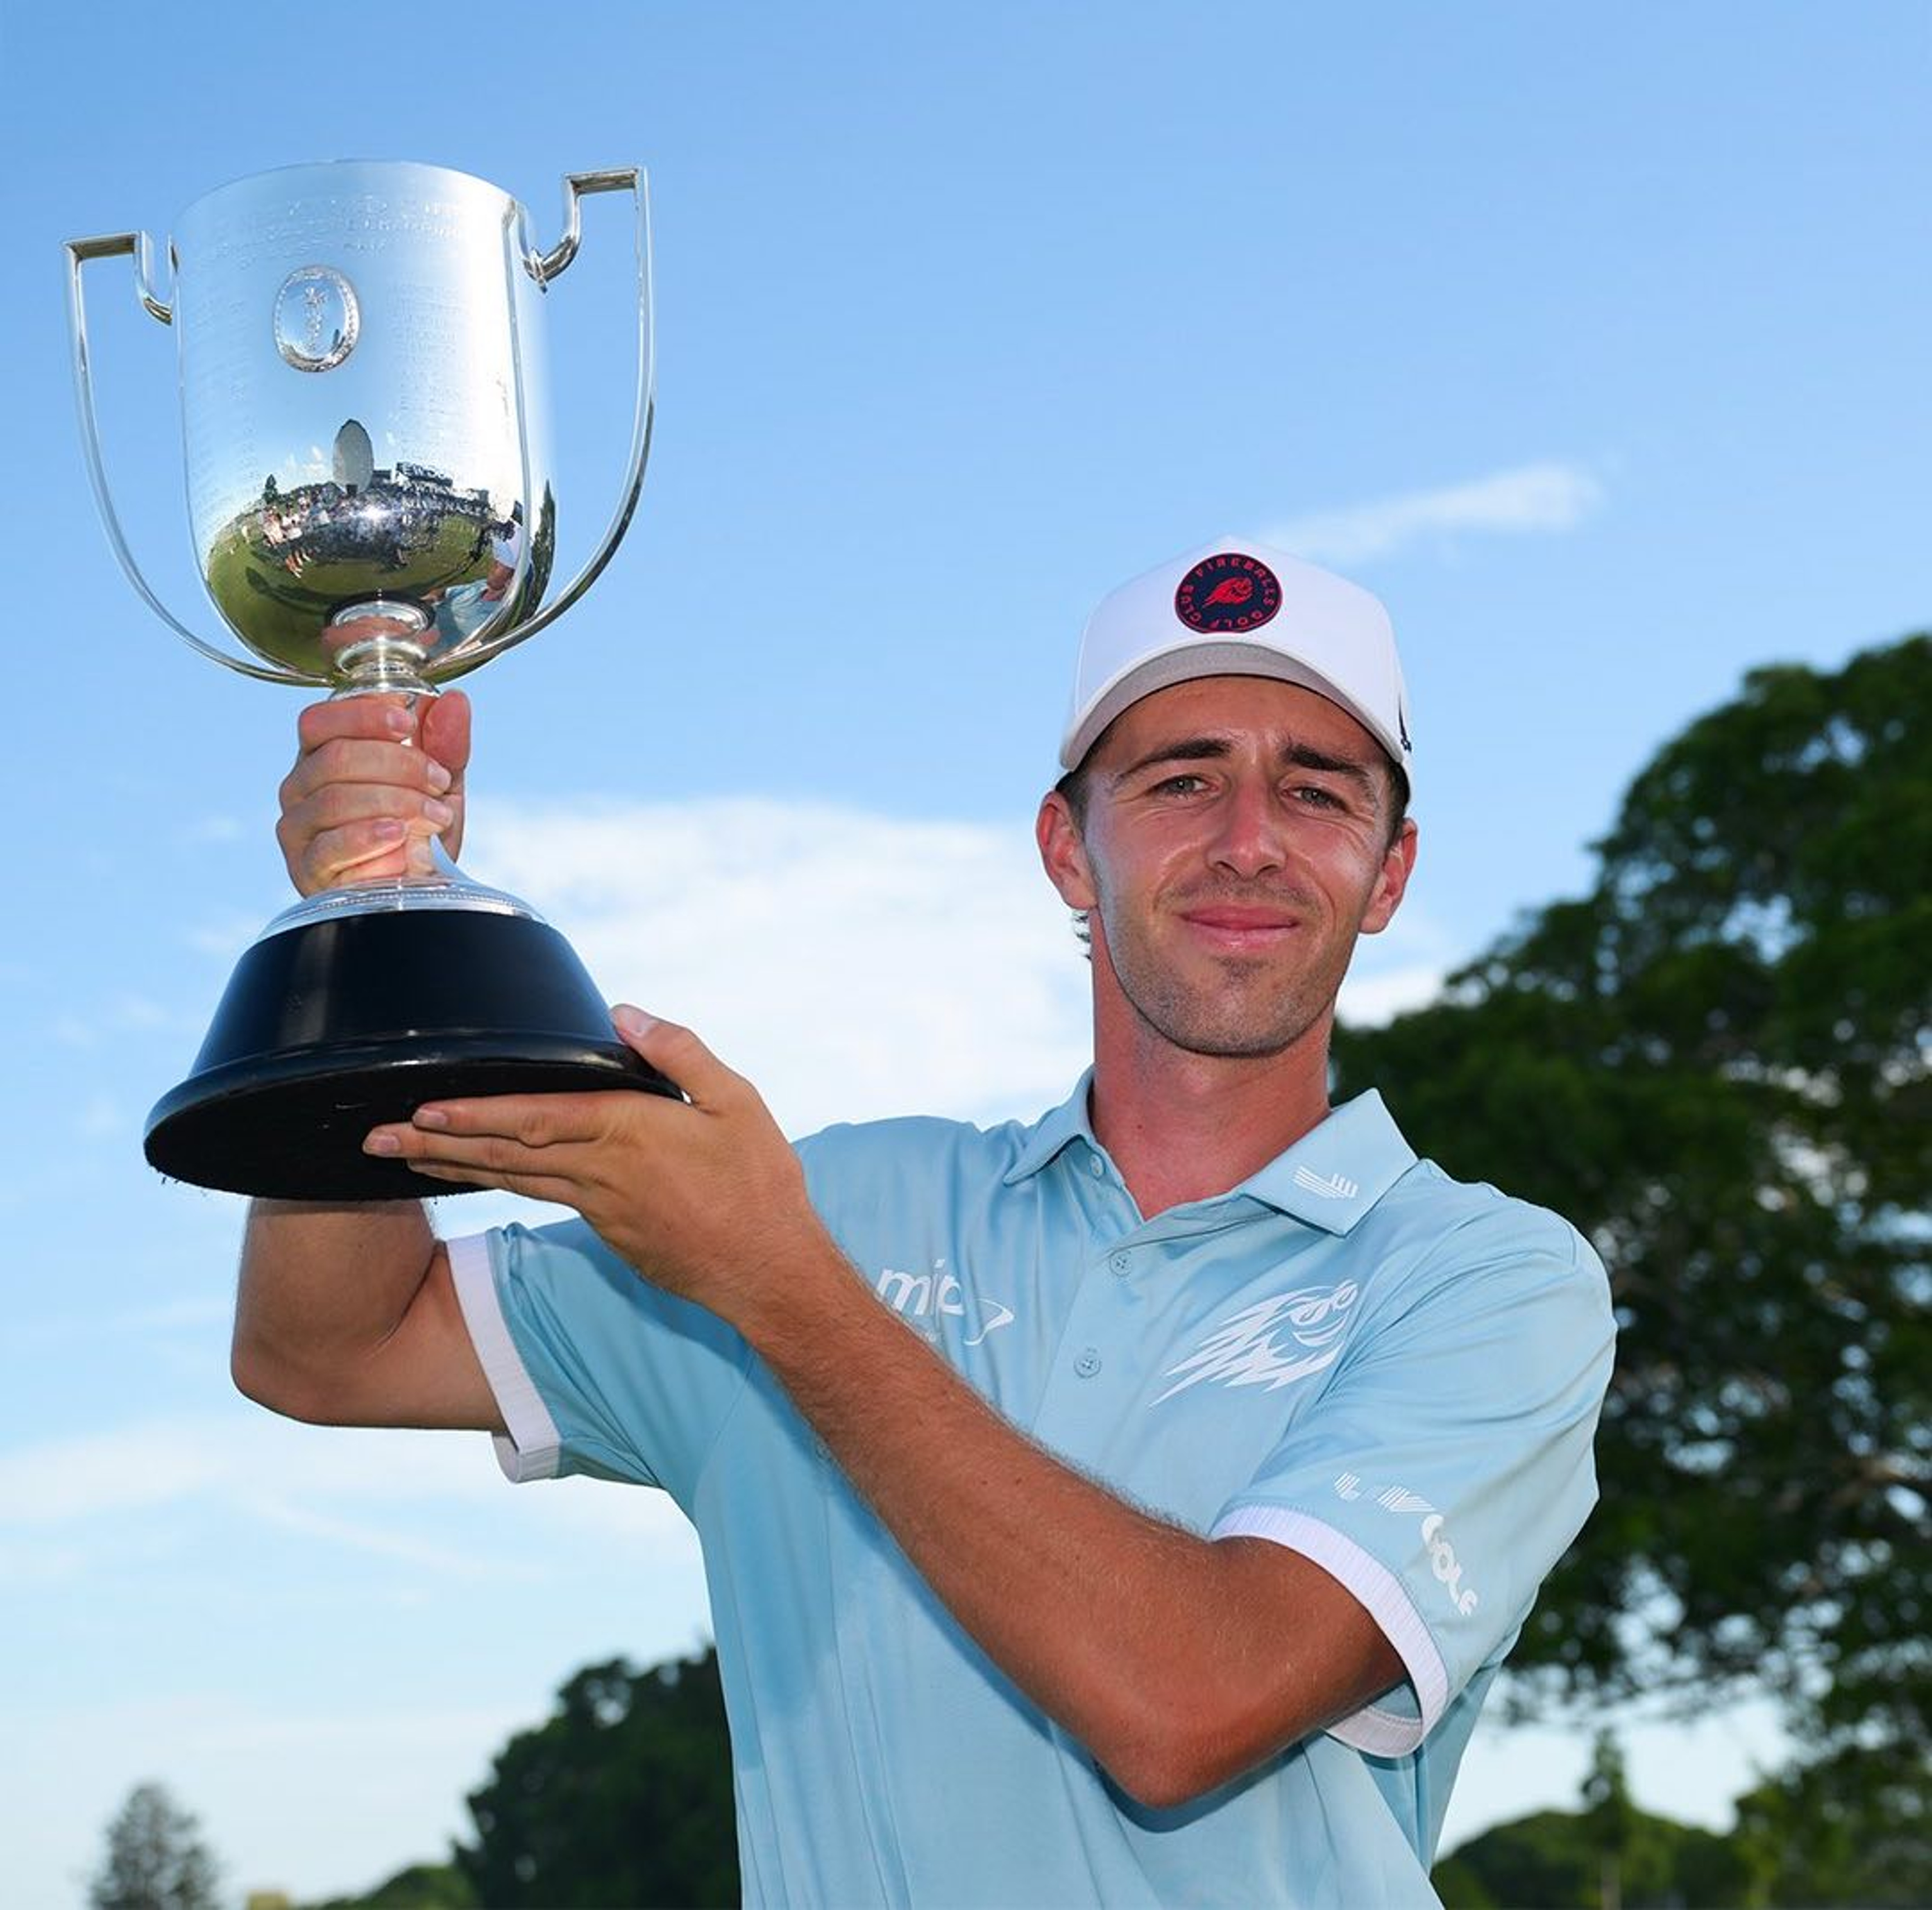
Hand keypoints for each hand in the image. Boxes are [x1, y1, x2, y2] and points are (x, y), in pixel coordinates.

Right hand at [276, 689, 470, 893]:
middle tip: (438, 780)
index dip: (362, 715)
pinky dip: (371, 839)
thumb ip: (446, 744)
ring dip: (396, 803)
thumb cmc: (420, 832)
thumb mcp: (440, 785)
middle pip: (335, 757)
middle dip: (399, 764)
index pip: (320, 720)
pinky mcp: (306, 867)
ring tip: (435, 816)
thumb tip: (453, 700)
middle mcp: (300, 787)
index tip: (407, 721)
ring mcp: (298, 828)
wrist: (418, 892)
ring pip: (335, 799)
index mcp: (323, 755)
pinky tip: (401, 839)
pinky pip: (331, 846)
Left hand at [362, 1009, 824, 1325]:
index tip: (422, 1108)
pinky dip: (496, 1182)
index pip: (535, 1118)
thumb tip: (625, 1014)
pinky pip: (538, 1196)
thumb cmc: (758, 1182)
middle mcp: (601, 1173)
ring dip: (453, 1165)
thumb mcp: (736, 1102)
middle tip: (374, 1138)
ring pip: (512, 1179)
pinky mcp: (607, 1231)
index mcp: (629, 1133)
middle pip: (504, 1153)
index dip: (474, 1114)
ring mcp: (598, 1208)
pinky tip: (474, 1173)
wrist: (768, 1273)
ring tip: (401, 1154)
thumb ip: (680, 1053)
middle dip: (436, 1144)